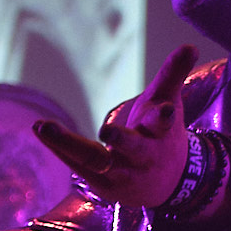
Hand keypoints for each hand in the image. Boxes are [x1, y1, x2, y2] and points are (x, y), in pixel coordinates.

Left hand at [33, 47, 195, 209]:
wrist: (166, 184)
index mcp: (161, 135)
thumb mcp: (168, 103)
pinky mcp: (103, 185)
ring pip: (94, 160)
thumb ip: (173, 75)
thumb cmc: (162, 135)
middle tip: (106, 130)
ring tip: (44, 126)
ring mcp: (122, 174)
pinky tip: (40, 129)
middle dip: (121, 140)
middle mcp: (144, 157)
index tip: (166, 110)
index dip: (164, 117)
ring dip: (68, 144)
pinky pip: (77, 164)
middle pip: (132, 148)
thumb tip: (191, 45)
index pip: (164, 124)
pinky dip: (59, 147)